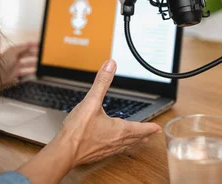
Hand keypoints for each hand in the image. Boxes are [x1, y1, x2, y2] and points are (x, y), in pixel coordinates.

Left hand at [0, 42, 38, 89]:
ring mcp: (15, 67)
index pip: (25, 47)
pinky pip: (24, 73)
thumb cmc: (2, 62)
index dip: (33, 45)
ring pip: (27, 65)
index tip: (40, 45)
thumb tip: (29, 43)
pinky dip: (30, 73)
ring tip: (41, 65)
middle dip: (35, 55)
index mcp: (14, 51)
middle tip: (42, 56)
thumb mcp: (12, 52)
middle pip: (27, 55)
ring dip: (34, 64)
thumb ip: (22, 47)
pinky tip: (35, 73)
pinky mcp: (15, 75)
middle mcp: (15, 58)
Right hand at [16, 59, 160, 182]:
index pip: (140, 128)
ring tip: (137, 141)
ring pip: (125, 146)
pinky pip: (113, 151)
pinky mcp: (97, 154)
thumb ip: (102, 82)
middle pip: (134, 139)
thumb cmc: (78, 130)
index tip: (157, 128)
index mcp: (119, 130)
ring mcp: (107, 150)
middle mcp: (116, 142)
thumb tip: (110, 66)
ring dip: (133, 142)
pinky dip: (119, 147)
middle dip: (143, 135)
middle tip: (151, 134)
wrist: (64, 151)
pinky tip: (113, 146)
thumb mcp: (91, 101)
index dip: (149, 127)